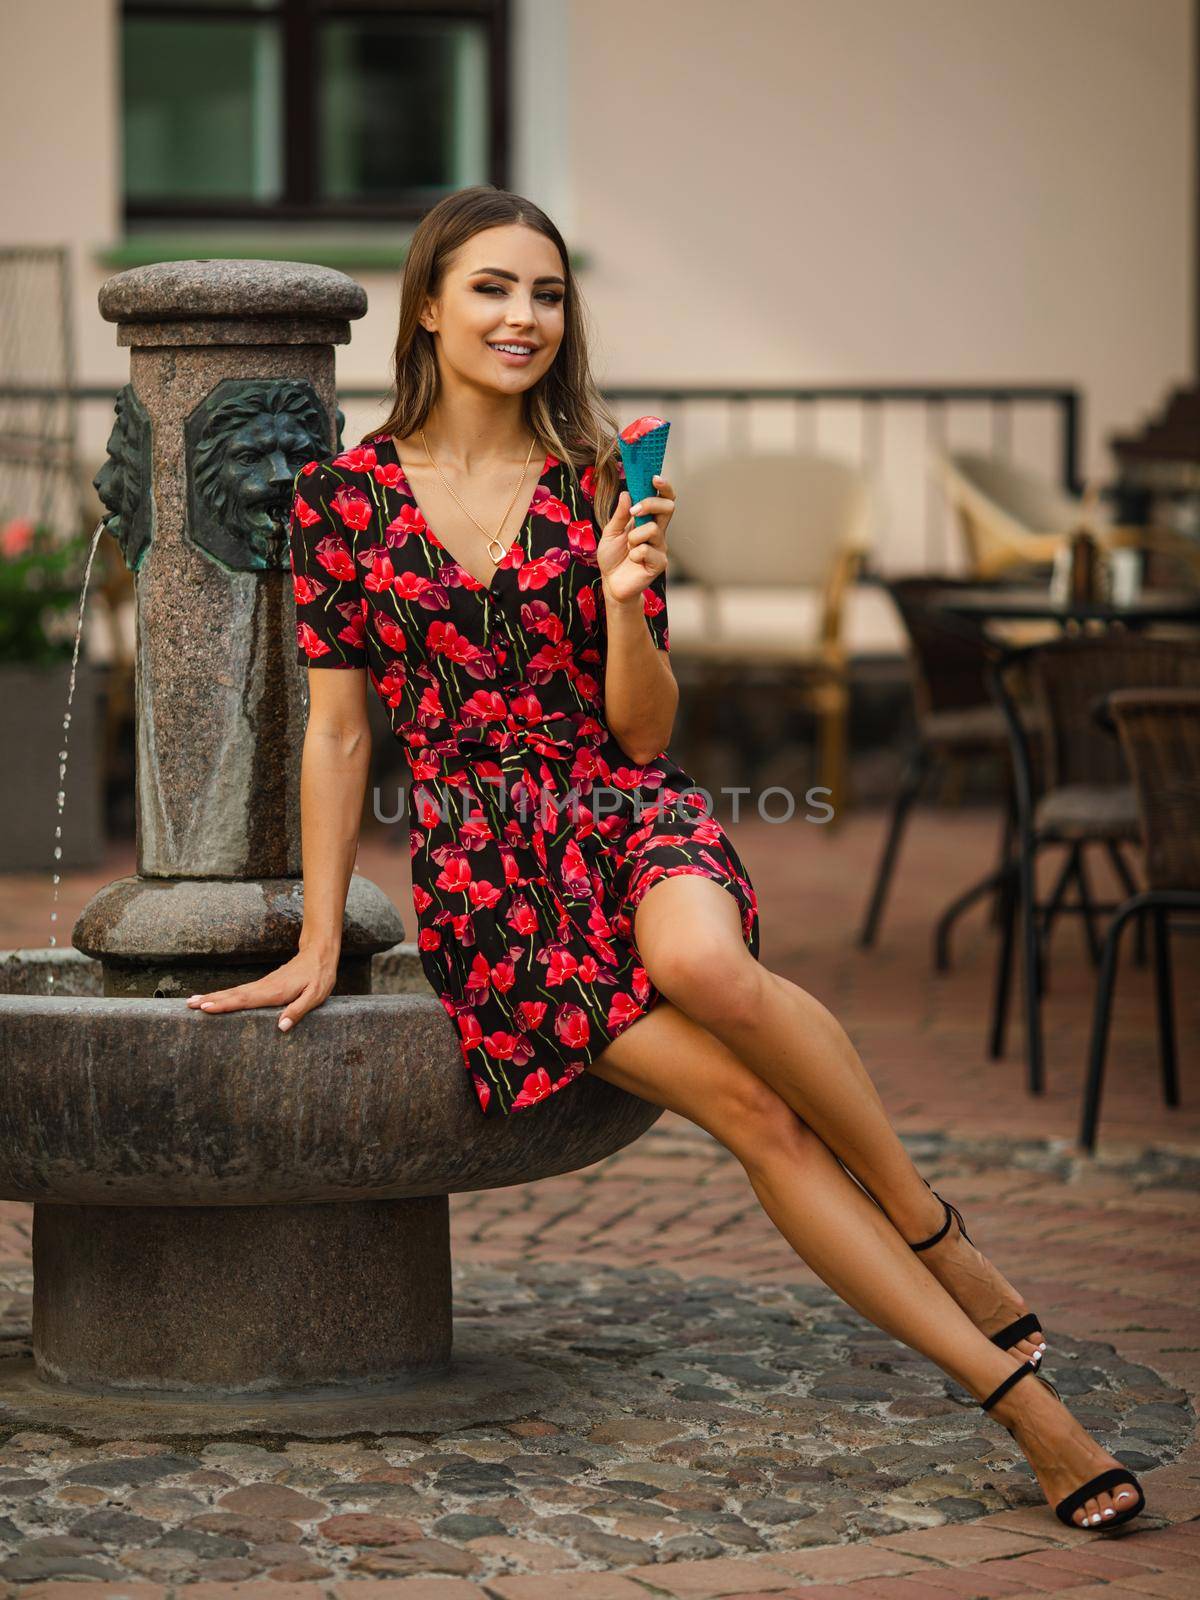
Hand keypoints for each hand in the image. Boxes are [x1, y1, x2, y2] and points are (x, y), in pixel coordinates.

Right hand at [185, 948, 336, 1031]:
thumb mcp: (315, 996)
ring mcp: (263, 985)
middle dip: (211, 1000)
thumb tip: (281, 1027)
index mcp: (275, 992)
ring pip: (235, 992)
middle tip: (189, 1005)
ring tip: (193, 1002)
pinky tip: (217, 998)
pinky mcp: (264, 985)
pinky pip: (241, 991)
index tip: (206, 1008)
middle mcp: (265, 987)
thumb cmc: (319, 977)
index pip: (245, 1000)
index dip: (225, 1005)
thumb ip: (298, 1010)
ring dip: (214, 996)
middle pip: (233, 995)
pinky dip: (226, 995)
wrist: (319, 954)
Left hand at [598, 473, 674, 607]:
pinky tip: (632, 561)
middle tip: (634, 512)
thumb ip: (620, 514)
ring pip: (652, 529)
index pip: (663, 499)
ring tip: (628, 548)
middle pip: (668, 507)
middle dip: (650, 504)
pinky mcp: (659, 563)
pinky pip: (646, 550)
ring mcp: (660, 547)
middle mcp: (658, 532)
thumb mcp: (610, 532)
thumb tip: (627, 493)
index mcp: (648, 520)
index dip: (663, 487)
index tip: (654, 478)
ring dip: (634, 537)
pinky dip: (634, 554)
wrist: (611, 583)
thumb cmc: (612, 557)